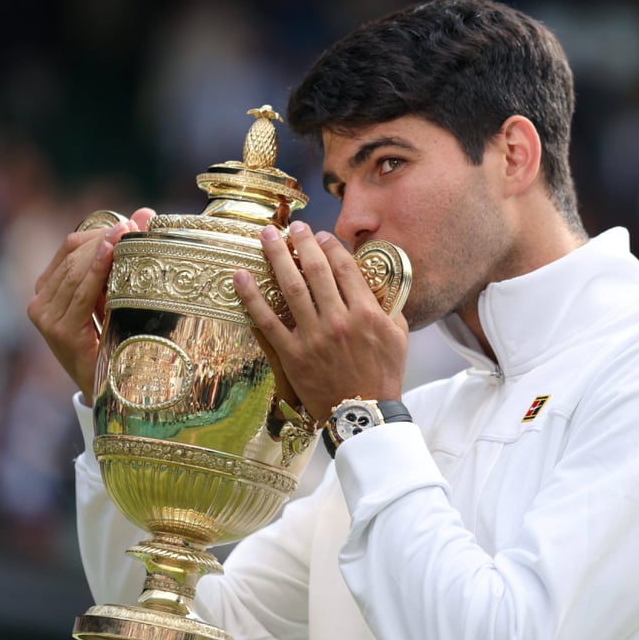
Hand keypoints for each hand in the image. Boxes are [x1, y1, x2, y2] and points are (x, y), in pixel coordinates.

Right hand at [28, 206, 155, 402]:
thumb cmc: (116, 341)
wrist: (113, 392)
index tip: (130, 222)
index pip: (70, 247)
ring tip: (129, 234)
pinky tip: (113, 254)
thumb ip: (124, 257)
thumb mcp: (118, 296)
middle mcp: (41, 301)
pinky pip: (81, 293)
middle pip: (72, 254)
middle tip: (136, 226)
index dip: (100, 231)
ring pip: (76, 269)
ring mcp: (46, 317)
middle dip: (106, 237)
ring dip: (105, 249)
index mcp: (50, 289)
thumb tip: (144, 212)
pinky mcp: (59, 332)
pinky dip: (97, 271)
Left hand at [234, 221, 408, 423]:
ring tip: (266, 236)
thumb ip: (388, 305)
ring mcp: (313, 337)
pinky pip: (268, 322)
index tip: (320, 236)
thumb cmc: (383, 375)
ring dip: (276, 258)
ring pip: (291, 289)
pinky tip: (240, 277)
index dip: (330, 247)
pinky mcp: (293, 355)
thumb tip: (378, 280)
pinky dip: (252, 298)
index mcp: (366, 313)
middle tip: (292, 226)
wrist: (364, 413)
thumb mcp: (398, 336)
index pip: (345, 268)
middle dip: (302, 243)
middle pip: (316, 271)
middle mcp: (338, 320)